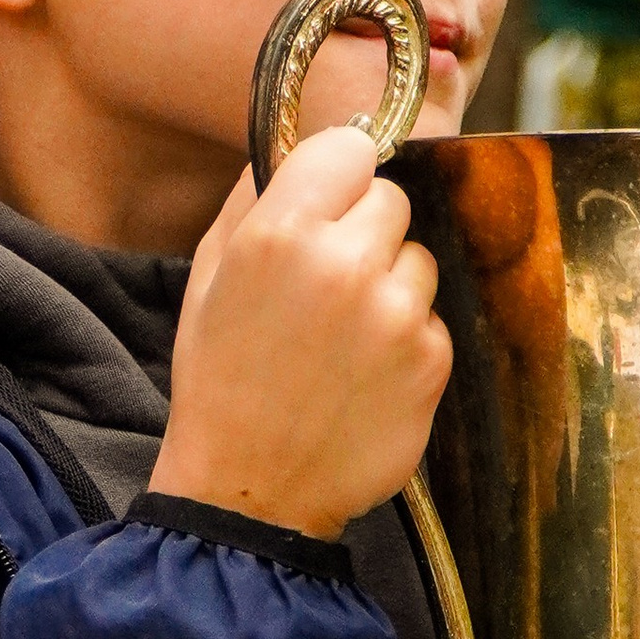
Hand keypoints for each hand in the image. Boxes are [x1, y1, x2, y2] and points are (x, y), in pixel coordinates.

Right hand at [149, 129, 450, 540]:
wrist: (249, 492)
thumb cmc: (220, 382)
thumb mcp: (207, 279)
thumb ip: (252, 200)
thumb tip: (295, 147)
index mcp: (280, 234)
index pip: (350, 146)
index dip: (338, 173)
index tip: (329, 199)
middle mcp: (345, 265)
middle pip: (392, 200)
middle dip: (364, 230)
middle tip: (327, 283)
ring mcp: (397, 315)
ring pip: (419, 258)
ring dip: (391, 285)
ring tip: (343, 336)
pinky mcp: (432, 361)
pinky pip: (432, 318)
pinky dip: (407, 339)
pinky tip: (363, 373)